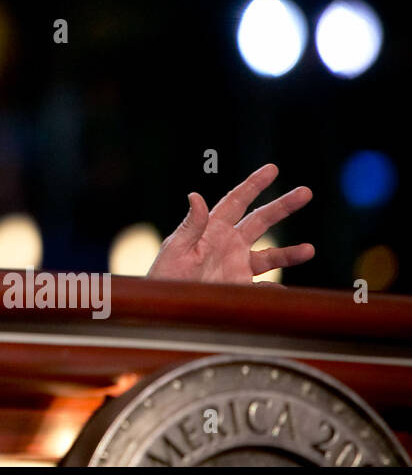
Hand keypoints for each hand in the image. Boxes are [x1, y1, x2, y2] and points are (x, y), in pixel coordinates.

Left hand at [147, 163, 313, 283]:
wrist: (164, 306)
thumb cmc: (164, 276)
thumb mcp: (177, 249)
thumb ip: (191, 225)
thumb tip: (195, 195)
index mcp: (213, 229)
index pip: (237, 201)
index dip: (254, 184)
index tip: (272, 169)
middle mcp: (228, 244)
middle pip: (261, 220)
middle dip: (283, 206)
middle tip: (306, 192)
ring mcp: (236, 265)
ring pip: (270, 255)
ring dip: (290, 253)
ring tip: (310, 250)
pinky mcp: (240, 287)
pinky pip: (264, 288)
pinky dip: (276, 290)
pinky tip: (286, 293)